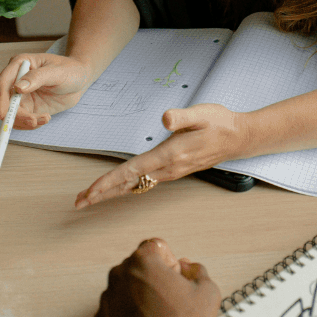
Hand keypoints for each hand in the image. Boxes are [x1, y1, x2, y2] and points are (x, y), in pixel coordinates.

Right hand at [0, 52, 92, 127]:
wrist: (79, 81)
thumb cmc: (70, 70)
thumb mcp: (57, 72)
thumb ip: (37, 78)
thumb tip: (18, 87)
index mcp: (20, 64)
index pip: (3, 82)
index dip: (1, 98)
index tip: (4, 114)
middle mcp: (17, 80)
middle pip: (5, 101)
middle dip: (15, 115)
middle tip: (32, 122)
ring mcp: (21, 95)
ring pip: (12, 113)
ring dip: (24, 121)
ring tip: (45, 119)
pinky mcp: (28, 107)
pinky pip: (22, 119)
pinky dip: (31, 124)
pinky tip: (45, 118)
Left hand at [75, 103, 245, 207]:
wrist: (238, 138)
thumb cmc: (219, 123)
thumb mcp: (202, 113)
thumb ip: (181, 116)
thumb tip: (164, 119)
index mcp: (170, 155)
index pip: (132, 171)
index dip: (108, 181)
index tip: (90, 192)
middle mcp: (168, 168)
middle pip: (128, 184)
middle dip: (102, 193)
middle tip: (78, 203)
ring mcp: (170, 171)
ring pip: (134, 185)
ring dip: (112, 191)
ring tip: (90, 197)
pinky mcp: (172, 170)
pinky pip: (144, 182)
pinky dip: (126, 186)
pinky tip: (117, 188)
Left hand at [94, 238, 220, 316]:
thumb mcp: (207, 294)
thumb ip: (198, 271)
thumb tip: (187, 267)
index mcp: (142, 260)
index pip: (156, 246)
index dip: (170, 261)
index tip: (177, 279)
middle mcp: (118, 274)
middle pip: (139, 267)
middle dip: (154, 278)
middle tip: (170, 300)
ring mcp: (106, 299)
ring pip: (125, 289)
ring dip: (139, 297)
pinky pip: (115, 311)